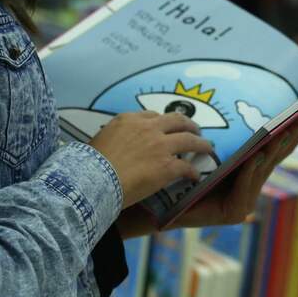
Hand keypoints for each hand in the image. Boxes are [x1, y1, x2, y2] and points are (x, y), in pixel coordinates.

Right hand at [90, 112, 212, 208]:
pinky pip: (186, 167)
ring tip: (208, 147)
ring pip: (189, 140)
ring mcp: (160, 146)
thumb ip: (114, 137)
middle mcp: (148, 128)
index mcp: (129, 120)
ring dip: (201, 144)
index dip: (164, 122)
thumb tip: (114, 145)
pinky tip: (196, 176)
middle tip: (196, 130)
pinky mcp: (167, 166)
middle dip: (189, 124)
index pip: (153, 116)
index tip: (168, 127)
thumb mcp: (100, 139)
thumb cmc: (89, 164)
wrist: (94, 180)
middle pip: (177, 121)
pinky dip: (193, 171)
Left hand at [175, 108, 297, 228]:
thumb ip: (229, 142)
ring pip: (264, 168)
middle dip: (295, 132)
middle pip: (277, 155)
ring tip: (287, 128)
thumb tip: (244, 109)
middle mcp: (251, 186)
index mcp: (249, 171)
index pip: (275, 146)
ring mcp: (245, 201)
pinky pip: (244, 185)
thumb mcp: (210, 154)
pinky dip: (252, 170)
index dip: (294, 128)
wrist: (162, 207)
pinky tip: (258, 155)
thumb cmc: (183, 177)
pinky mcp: (233, 212)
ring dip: (276, 148)